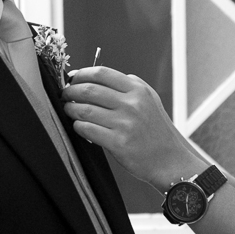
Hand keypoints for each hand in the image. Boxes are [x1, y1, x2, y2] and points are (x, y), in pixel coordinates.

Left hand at [61, 67, 205, 189]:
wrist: (170, 160)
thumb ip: (129, 86)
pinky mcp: (118, 143)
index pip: (102, 73)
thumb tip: (97, 78)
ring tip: (68, 110)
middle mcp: (132, 104)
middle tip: (64, 95)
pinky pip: (87, 129)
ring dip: (70, 109)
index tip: (72, 79)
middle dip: (70, 91)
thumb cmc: (157, 131)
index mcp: (138, 90)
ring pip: (84, 110)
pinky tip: (79, 126)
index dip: (81, 74)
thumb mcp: (150, 100)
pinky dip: (78, 126)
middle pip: (89, 90)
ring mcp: (125, 124)